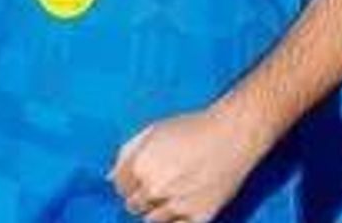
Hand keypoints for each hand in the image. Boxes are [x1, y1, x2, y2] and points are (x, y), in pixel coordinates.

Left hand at [109, 108, 268, 222]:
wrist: (232, 136)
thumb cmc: (191, 128)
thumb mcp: (152, 131)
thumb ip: (126, 154)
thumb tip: (109, 178)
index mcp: (139, 167)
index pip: (119, 187)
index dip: (129, 182)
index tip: (141, 177)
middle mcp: (154, 190)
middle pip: (133, 206)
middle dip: (141, 197)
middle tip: (159, 185)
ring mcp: (176, 206)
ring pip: (151, 221)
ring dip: (157, 210)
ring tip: (172, 193)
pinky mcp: (198, 217)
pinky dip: (176, 220)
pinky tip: (184, 204)